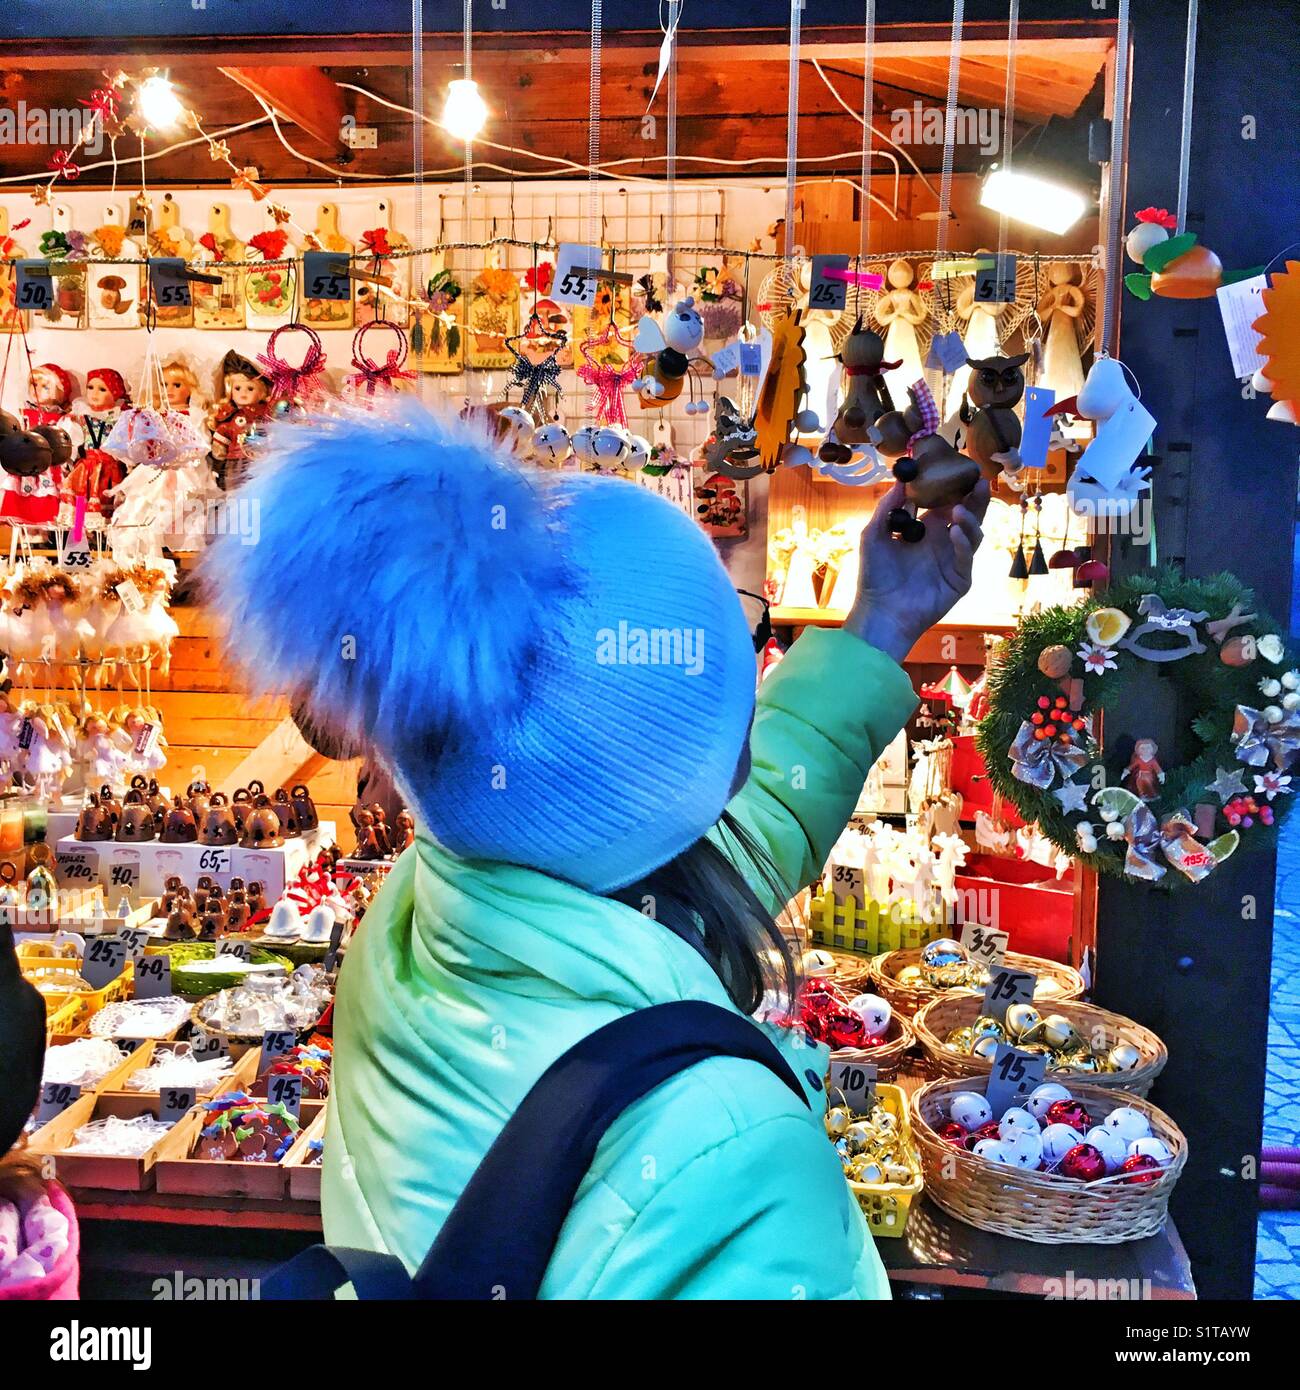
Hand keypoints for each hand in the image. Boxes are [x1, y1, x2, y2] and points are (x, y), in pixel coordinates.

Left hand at [842, 480, 989, 663]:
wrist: (880, 611)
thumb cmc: (875, 576)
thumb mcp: (873, 536)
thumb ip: (887, 508)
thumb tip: (901, 480)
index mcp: (925, 529)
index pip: (946, 502)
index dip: (953, 487)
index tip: (956, 468)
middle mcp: (943, 542)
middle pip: (967, 514)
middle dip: (974, 498)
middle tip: (978, 480)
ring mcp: (954, 560)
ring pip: (973, 533)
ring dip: (970, 518)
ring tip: (959, 509)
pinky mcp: (960, 579)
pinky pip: (966, 557)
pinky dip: (963, 542)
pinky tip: (955, 531)